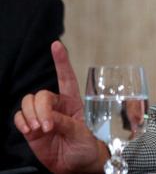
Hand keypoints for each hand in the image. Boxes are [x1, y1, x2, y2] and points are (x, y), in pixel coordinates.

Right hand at [14, 41, 108, 173]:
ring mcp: (43, 116)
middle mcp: (57, 106)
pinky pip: (19, 117)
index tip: (56, 45)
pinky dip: (21, 122)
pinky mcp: (32, 128)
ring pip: (28, 103)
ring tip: (39, 130)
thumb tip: (50, 119)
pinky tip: (29, 130)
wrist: (77, 166)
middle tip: (47, 127)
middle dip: (41, 109)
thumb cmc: (86, 147)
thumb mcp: (82, 135)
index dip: (61, 61)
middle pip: (41, 94)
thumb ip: (67, 124)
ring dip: (30, 115)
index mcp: (73, 102)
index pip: (66, 77)